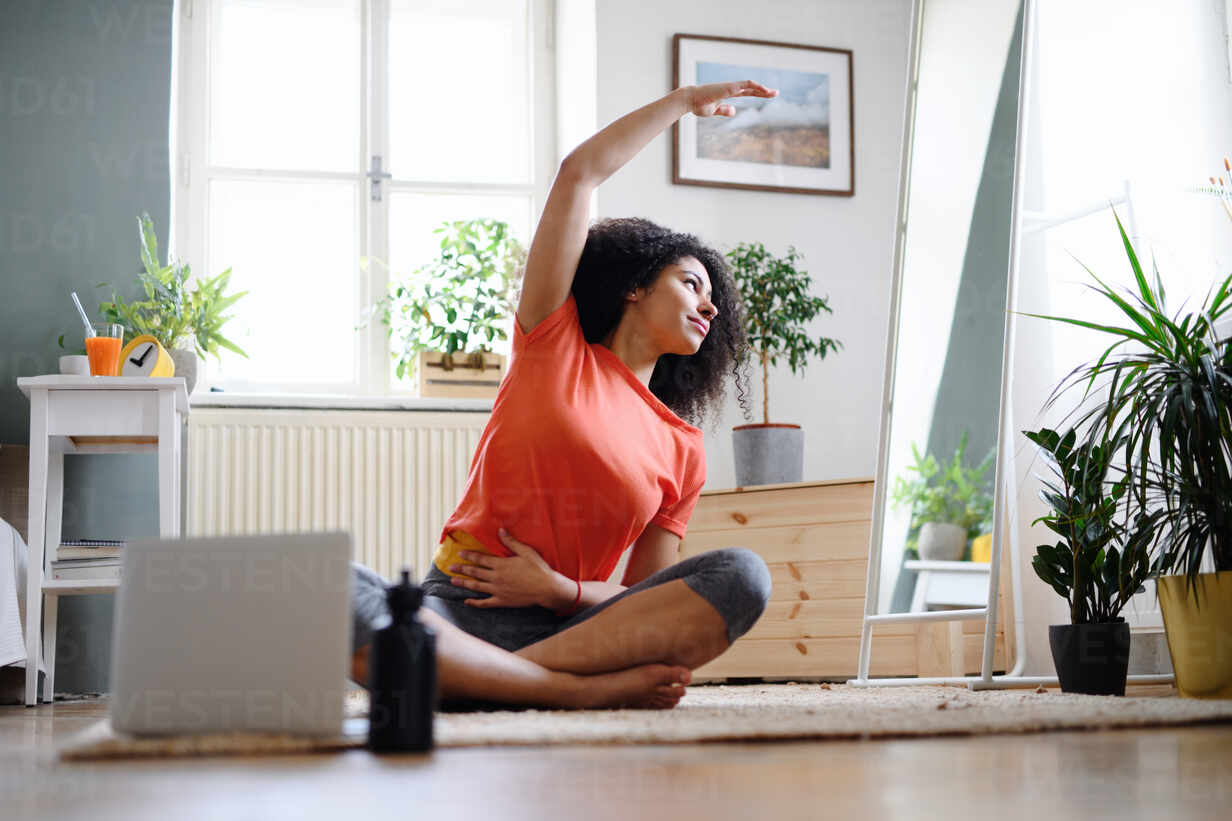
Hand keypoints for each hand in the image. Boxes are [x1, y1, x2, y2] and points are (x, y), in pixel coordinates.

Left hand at [448, 527, 566, 608]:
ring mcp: (498, 591)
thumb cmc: (538, 569)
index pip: (480, 559)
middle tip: (450, 567)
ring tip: (453, 581)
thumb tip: (500, 530)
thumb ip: (511, 542)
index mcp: (501, 565)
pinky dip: (474, 603)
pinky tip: (466, 601)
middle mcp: (496, 578)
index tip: (459, 553)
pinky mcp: (502, 601)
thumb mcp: (526, 552)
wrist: (546, 588)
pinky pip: (485, 603)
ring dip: (464, 583)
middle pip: (475, 572)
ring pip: (476, 586)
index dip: (469, 555)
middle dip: (462, 569)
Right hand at [686, 80, 776, 117]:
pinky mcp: (729, 87)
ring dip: (763, 89)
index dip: (757, 93)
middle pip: (751, 88)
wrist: (690, 100)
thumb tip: (734, 111)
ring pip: (751, 85)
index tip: (767, 94)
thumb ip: (724, 110)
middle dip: (764, 91)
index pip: (746, 92)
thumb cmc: (699, 105)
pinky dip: (756, 86)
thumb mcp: (714, 111)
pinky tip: (764, 90)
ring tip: (774, 93)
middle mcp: (731, 88)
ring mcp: (730, 87)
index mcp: (727, 93)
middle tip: (776, 93)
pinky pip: (746, 85)